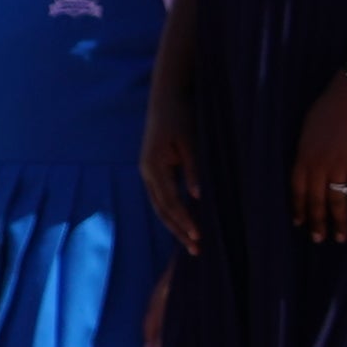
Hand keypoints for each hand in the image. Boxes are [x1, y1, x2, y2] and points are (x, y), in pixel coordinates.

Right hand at [140, 74, 204, 254]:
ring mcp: (148, 170)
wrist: (167, 95)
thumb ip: (194, 169)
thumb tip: (197, 198)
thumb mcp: (191, 142)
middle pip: (161, 209)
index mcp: (154, 166)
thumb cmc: (181, 116)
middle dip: (178, 230)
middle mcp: (147, 172)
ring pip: (159, 205)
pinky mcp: (155, 167)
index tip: (199, 237)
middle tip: (196, 251)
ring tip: (191, 241)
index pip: (169, 202)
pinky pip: (161, 196)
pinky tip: (185, 220)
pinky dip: (172, 211)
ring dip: (174, 224)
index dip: (184, 221)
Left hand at [292, 78, 346, 244]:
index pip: (297, 189)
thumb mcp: (308, 130)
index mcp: (303, 155)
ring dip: (338, 221)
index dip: (299, 207)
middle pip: (316, 199)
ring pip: (336, 200)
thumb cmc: (328, 109)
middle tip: (318, 240)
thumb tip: (310, 165)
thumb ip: (308, 150)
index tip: (299, 224)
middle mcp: (318, 164)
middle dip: (317, 221)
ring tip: (340, 238)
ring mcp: (338, 166)